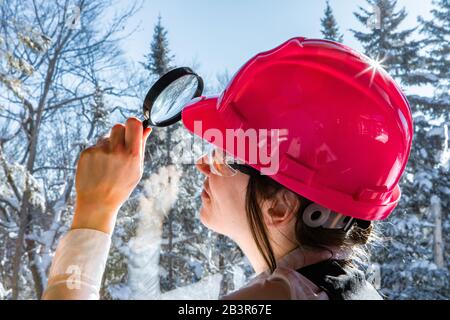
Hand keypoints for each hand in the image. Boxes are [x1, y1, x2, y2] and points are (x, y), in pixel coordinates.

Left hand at [71, 117, 151, 233]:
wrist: (97, 203)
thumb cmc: (120, 187)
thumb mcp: (136, 170)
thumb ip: (141, 147)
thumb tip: (147, 129)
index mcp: (131, 155)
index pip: (133, 123)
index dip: (134, 124)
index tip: (133, 129)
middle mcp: (116, 151)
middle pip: (118, 126)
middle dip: (120, 134)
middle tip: (120, 148)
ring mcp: (100, 151)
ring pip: (106, 137)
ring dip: (108, 145)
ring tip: (108, 164)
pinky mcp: (86, 153)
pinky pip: (95, 146)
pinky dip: (97, 154)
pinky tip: (98, 168)